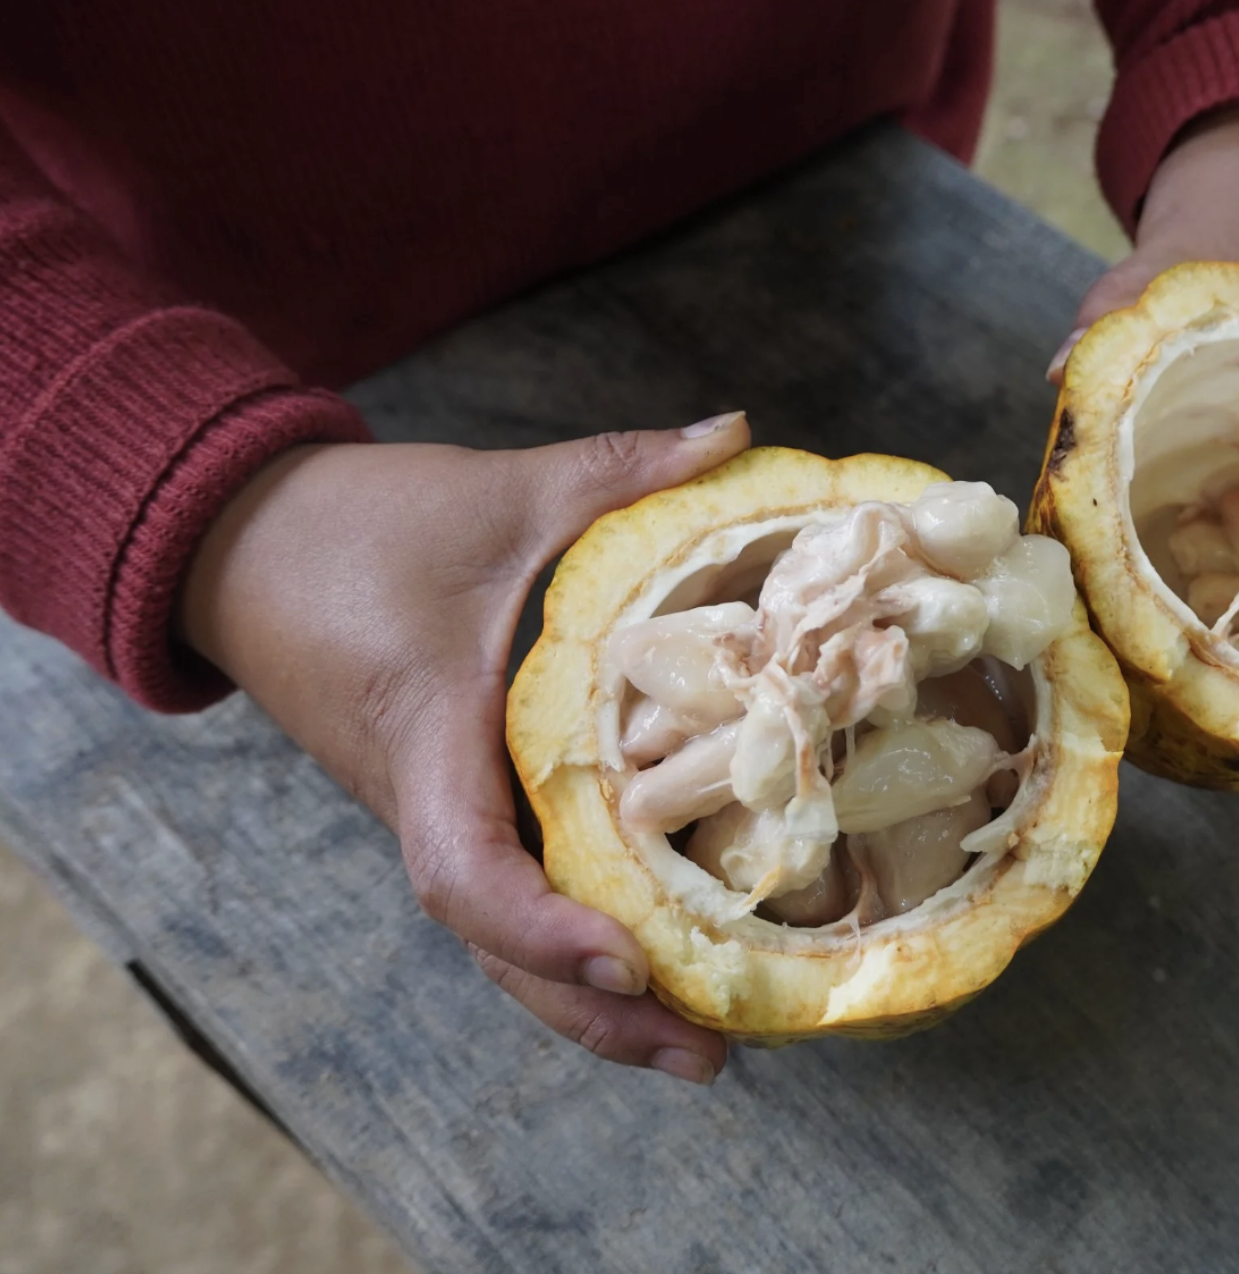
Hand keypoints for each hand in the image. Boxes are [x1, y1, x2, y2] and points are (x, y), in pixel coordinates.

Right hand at [178, 415, 751, 1082]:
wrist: (249, 544)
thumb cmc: (365, 525)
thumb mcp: (502, 491)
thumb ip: (622, 468)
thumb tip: (739, 432)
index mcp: (427, 742)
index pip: (463, 869)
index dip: (541, 925)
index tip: (628, 954)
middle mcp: (429, 804)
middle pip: (500, 949)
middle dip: (596, 1014)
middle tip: (710, 1057)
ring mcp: (441, 815)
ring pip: (507, 942)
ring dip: (593, 1003)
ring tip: (703, 1048)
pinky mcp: (457, 808)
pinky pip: (515, 900)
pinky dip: (580, 944)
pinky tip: (661, 965)